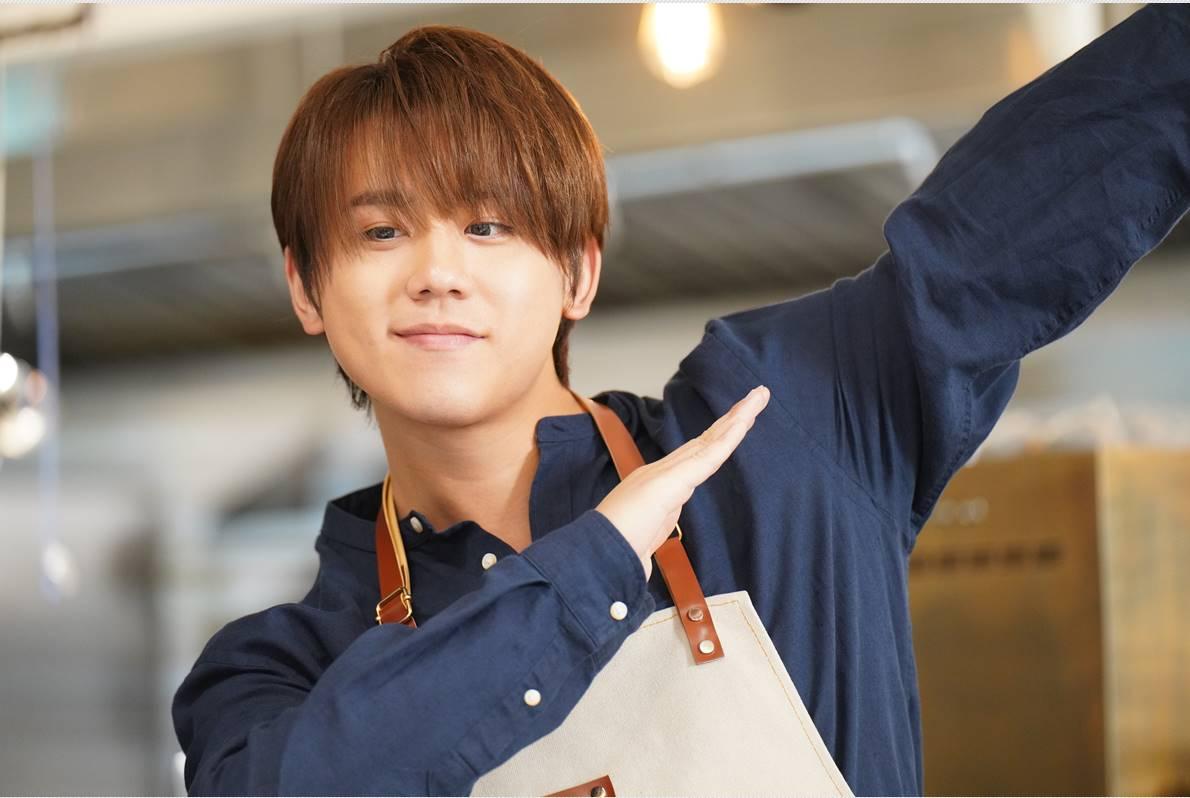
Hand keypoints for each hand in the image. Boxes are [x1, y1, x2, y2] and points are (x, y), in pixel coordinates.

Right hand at [595, 385, 769, 581]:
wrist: (592, 554)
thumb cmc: (613, 551)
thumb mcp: (637, 543)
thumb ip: (644, 540)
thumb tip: (643, 553)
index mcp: (658, 485)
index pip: (697, 456)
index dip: (719, 438)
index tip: (740, 422)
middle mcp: (662, 474)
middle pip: (707, 441)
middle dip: (733, 419)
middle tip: (758, 395)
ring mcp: (666, 476)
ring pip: (710, 442)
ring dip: (737, 420)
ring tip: (758, 398)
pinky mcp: (671, 483)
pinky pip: (707, 458)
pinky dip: (726, 440)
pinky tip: (743, 424)